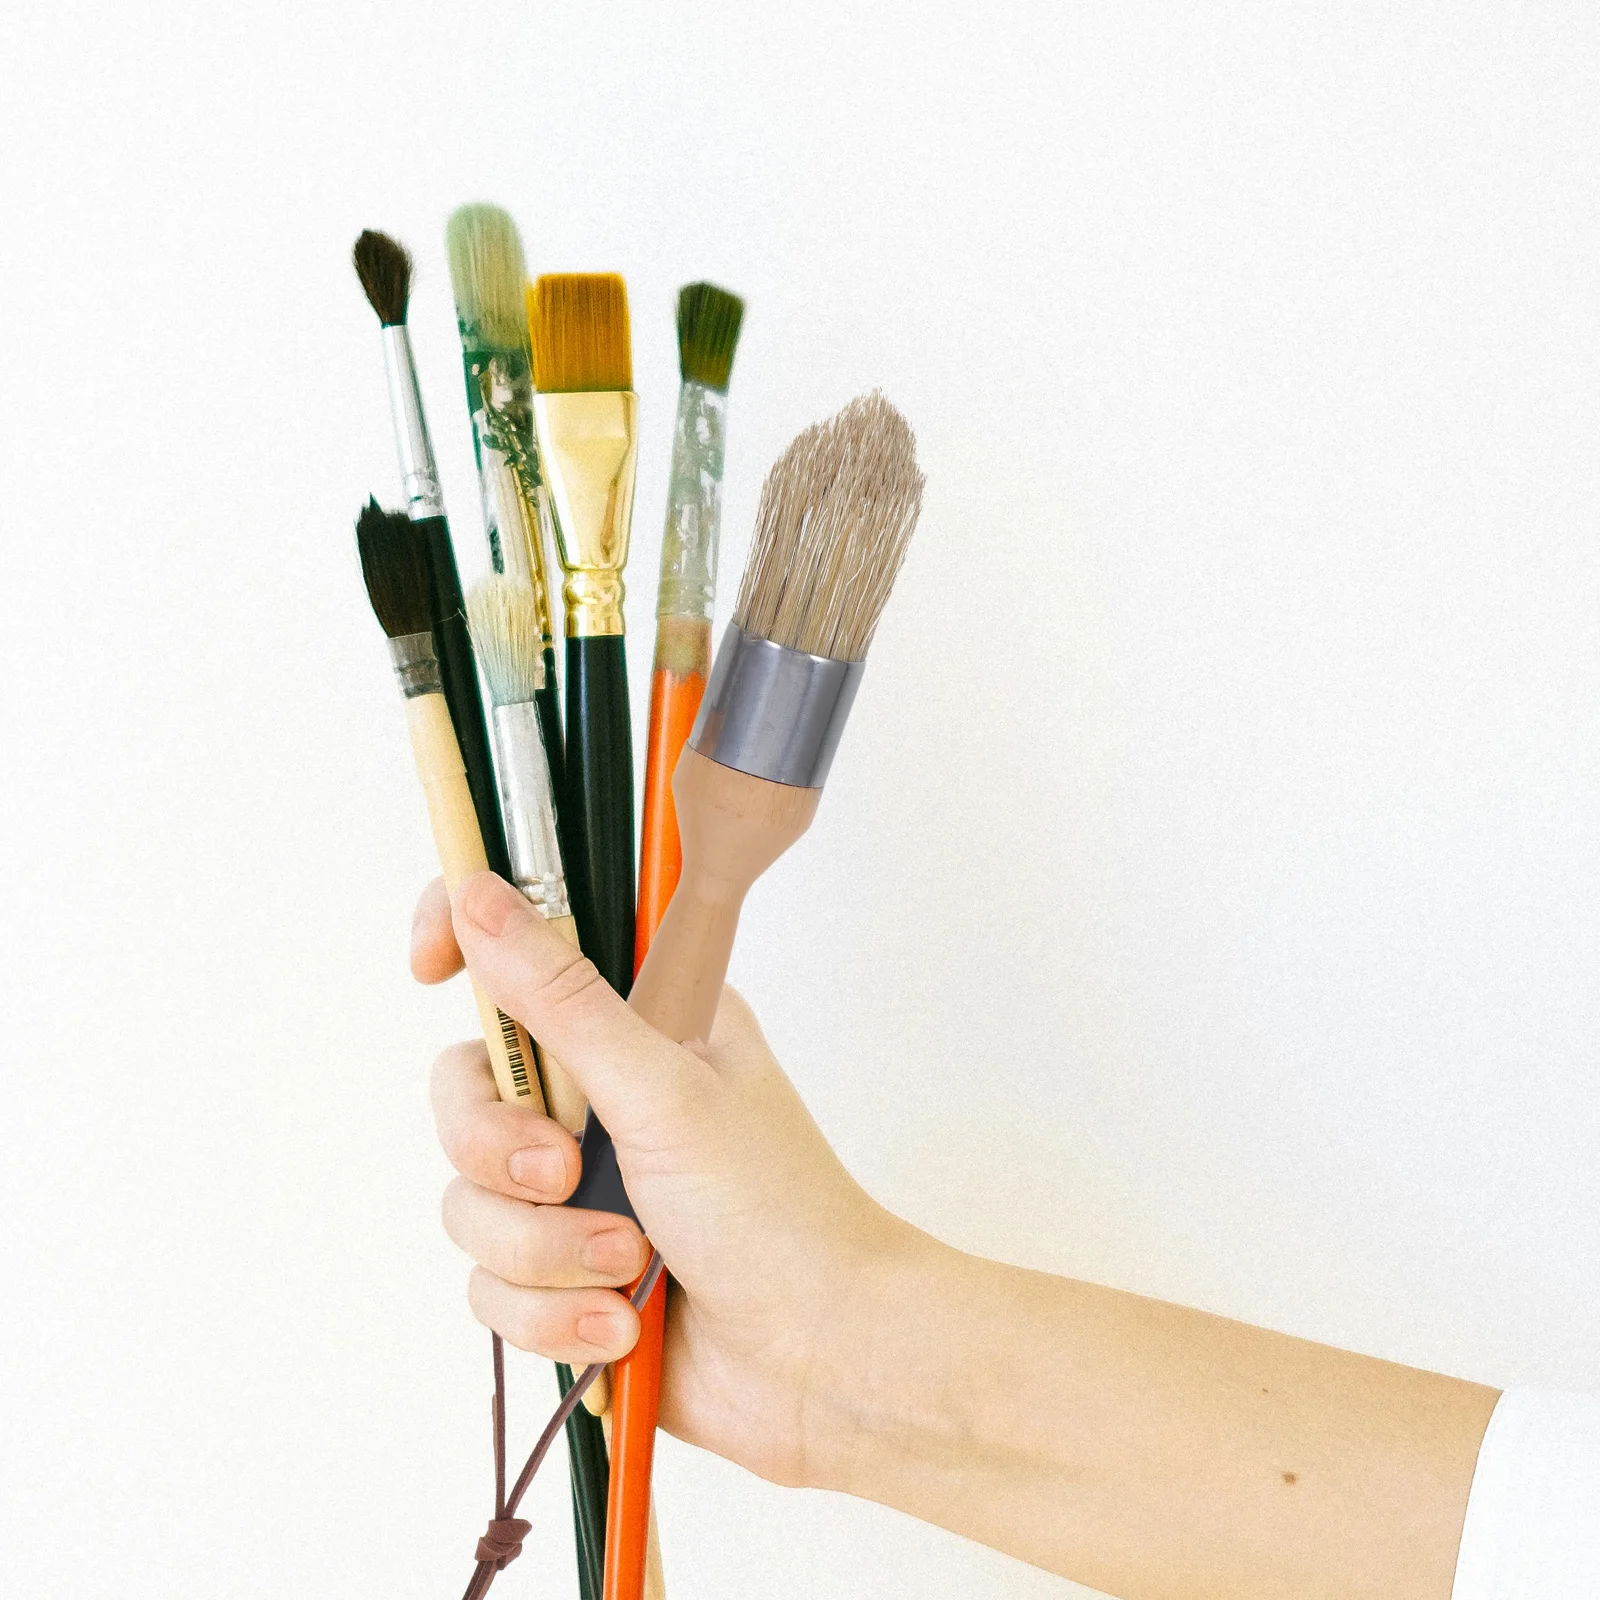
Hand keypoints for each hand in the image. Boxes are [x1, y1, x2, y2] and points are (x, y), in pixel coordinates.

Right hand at [412, 871, 907, 1487]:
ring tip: (628, 1267)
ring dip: (545, 1250)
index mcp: (640, 1020)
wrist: (822, 1361)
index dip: (464, 941)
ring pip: (471, 1200)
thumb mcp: (663, 1091)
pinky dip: (553, 1311)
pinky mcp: (563, 1272)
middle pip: (468, 1090)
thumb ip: (560, 1000)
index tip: (432, 968)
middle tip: (563, 1173)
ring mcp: (579, 1187)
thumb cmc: (776, 1212)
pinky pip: (492, 1286)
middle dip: (501, 1149)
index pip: (523, 949)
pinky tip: (622, 1323)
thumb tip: (479, 895)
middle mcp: (601, 1094)